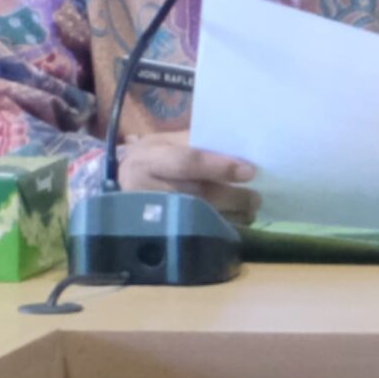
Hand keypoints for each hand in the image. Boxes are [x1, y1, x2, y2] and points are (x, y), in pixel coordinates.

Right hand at [115, 131, 259, 224]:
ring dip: (232, 216)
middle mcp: (147, 189)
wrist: (122, 186)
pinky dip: (222, 228)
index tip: (249, 171)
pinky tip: (237, 222)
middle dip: (233, 197)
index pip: (187, 162)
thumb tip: (238, 146)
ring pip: (201, 219)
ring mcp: (152, 216)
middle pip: (198, 195)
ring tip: (251, 209)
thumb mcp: (164, 142)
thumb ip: (195, 142)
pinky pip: (198, 234)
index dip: (219, 167)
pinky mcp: (160, 235)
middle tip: (256, 197)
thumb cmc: (151, 158)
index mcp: (148, 159)